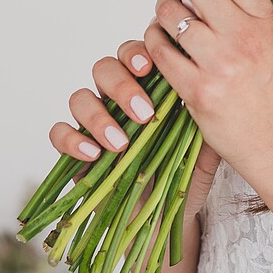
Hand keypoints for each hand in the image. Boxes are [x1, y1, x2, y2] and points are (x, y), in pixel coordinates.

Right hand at [49, 37, 223, 220]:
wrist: (164, 218)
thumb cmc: (182, 177)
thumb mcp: (202, 149)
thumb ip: (205, 121)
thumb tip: (213, 92)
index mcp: (148, 88)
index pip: (135, 54)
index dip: (138, 54)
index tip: (150, 67)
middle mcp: (117, 99)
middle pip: (105, 68)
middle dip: (122, 86)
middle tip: (144, 113)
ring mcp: (93, 123)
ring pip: (80, 97)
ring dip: (98, 115)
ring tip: (121, 143)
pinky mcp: (74, 150)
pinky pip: (59, 132)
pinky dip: (72, 139)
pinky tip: (94, 153)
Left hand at [144, 0, 272, 188]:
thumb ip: (251, 11)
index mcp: (267, 21)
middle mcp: (246, 37)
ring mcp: (221, 63)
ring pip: (171, 14)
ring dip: (163, 10)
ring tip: (169, 16)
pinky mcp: (197, 91)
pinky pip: (160, 52)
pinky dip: (153, 43)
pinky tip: (160, 45)